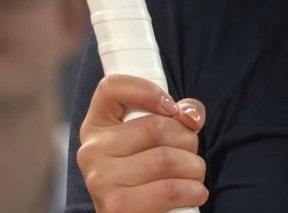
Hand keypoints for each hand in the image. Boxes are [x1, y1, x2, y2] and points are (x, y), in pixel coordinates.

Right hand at [77, 74, 207, 212]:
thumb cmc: (145, 174)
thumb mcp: (153, 138)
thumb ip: (176, 115)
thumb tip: (192, 116)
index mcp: (97, 125)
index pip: (111, 87)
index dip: (147, 90)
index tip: (171, 107)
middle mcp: (92, 150)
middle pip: (156, 126)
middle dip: (188, 139)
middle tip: (190, 152)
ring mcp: (101, 180)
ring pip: (167, 158)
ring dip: (194, 167)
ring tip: (194, 175)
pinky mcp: (118, 208)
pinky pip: (170, 190)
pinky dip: (193, 190)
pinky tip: (194, 192)